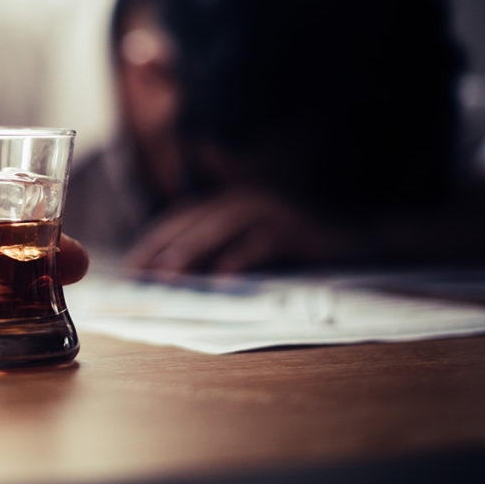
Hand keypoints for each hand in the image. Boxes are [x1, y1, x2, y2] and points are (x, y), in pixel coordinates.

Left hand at [125, 189, 357, 275]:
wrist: (354, 239)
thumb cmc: (293, 251)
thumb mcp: (247, 252)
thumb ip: (215, 259)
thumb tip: (172, 282)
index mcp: (226, 204)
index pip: (178, 220)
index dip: (153, 241)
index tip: (130, 267)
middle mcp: (241, 201)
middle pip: (192, 222)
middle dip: (162, 247)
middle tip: (139, 273)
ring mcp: (267, 209)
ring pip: (219, 228)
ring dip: (191, 251)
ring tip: (167, 275)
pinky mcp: (292, 225)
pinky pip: (261, 242)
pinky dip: (240, 257)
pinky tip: (223, 277)